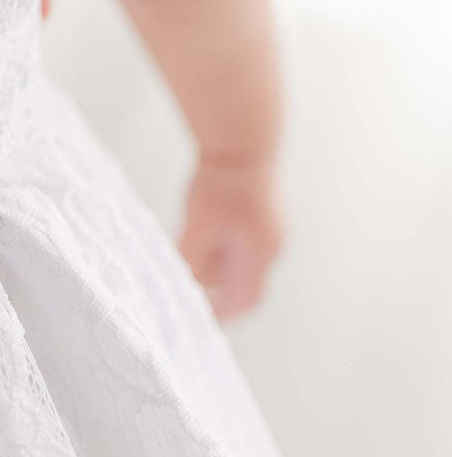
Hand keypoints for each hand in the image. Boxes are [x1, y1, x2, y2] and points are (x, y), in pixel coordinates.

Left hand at [177, 155, 284, 320]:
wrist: (242, 136)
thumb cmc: (221, 182)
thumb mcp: (199, 224)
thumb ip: (193, 259)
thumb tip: (185, 285)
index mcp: (262, 252)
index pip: (246, 299)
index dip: (224, 313)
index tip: (198, 320)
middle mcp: (272, 243)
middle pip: (242, 279)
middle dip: (214, 285)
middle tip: (184, 286)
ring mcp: (270, 224)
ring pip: (239, 257)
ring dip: (213, 261)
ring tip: (185, 254)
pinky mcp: (261, 208)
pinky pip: (239, 237)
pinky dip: (218, 241)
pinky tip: (196, 228)